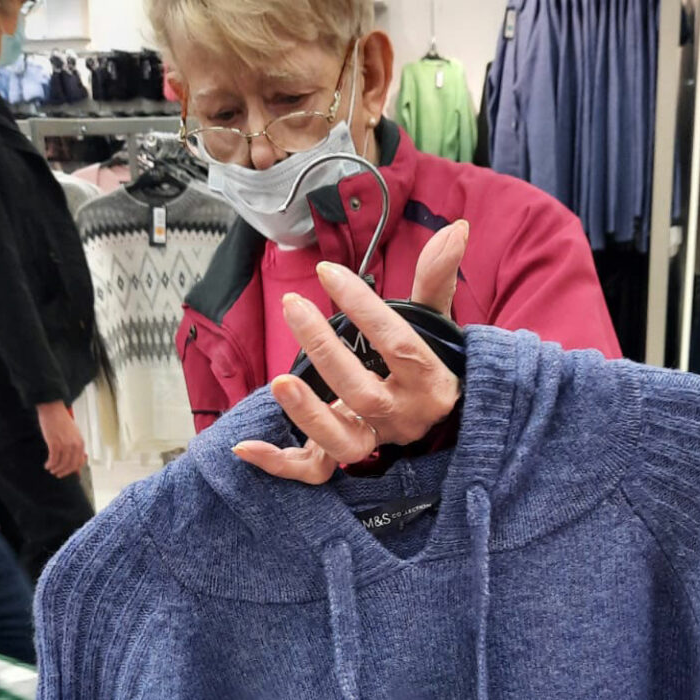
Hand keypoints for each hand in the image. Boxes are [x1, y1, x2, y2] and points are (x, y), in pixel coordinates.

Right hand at [37, 402, 86, 479]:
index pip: (79, 462)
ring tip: (51, 469)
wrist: (52, 409)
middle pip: (71, 465)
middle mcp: (75, 444)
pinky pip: (53, 459)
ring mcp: (65, 444)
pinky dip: (50, 464)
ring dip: (55, 469)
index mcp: (81, 442)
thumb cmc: (61, 420)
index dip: (72, 470)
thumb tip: (73, 458)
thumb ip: (74, 445)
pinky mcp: (54, 443)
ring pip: (62, 464)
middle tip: (58, 474)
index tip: (66, 472)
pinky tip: (47, 465)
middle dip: (64, 472)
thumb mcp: (73, 433)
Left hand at [234, 220, 467, 484]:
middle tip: (293, 306)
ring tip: (279, 381)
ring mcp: (375, 442)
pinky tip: (243, 446)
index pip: (398, 344)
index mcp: (430, 381)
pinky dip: (278, 466)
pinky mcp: (346, 460)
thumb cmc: (430, 365)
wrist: (443, 425)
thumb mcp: (437, 322)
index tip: (327, 272)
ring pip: (343, 441)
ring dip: (309, 416)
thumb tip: (456, 227)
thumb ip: (436, 278)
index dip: (364, 308)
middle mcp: (404, 417)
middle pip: (364, 393)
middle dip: (325, 350)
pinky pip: (314, 472)